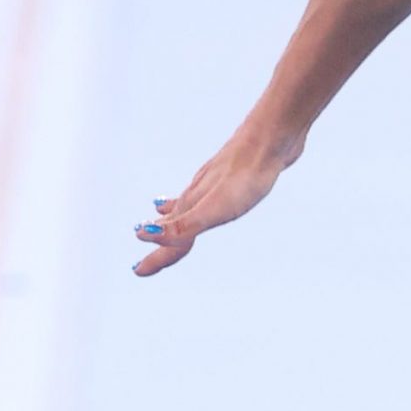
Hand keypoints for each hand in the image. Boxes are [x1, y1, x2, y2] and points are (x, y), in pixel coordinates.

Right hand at [132, 144, 285, 276]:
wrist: (273, 138)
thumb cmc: (246, 176)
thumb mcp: (215, 208)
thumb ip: (183, 225)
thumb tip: (142, 234)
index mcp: (194, 204)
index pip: (172, 239)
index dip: (157, 257)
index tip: (138, 271)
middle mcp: (199, 192)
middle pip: (175, 222)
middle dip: (160, 241)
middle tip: (143, 255)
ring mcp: (216, 181)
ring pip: (189, 202)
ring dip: (174, 213)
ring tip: (159, 212)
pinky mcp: (235, 173)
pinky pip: (209, 190)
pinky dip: (198, 196)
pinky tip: (207, 187)